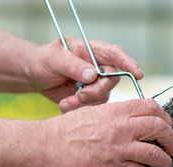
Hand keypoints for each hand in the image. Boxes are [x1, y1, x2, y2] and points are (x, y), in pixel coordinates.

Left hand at [28, 38, 142, 112]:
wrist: (35, 75)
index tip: (137, 74)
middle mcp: (98, 67)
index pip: (116, 54)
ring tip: (66, 102)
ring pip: (102, 96)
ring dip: (85, 102)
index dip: (128, 63)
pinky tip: (64, 105)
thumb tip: (93, 74)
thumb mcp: (54, 58)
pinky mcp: (89, 98)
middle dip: (97, 91)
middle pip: (111, 80)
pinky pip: (91, 107)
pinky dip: (78, 109)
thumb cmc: (44, 60)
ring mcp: (95, 84)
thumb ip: (73, 65)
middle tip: (80, 95)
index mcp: (93, 51)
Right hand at [44, 99, 172, 166]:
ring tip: (165, 166)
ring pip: (155, 153)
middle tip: (172, 147)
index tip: (168, 125)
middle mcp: (121, 126)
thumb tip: (131, 122)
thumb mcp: (92, 112)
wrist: (46, 146)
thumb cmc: (65, 131)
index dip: (166, 117)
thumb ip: (114, 115)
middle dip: (171, 139)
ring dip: (165, 161)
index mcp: (116, 110)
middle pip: (160, 128)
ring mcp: (118, 147)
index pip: (152, 107)